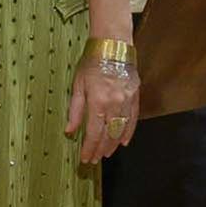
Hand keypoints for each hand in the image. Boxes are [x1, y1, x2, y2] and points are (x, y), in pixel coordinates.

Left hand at [65, 45, 139, 163]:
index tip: (84, 158)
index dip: (89, 148)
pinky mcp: (136, 98)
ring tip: (105, 154)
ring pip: (121, 130)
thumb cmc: (91, 63)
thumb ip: (75, 110)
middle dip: (100, 149)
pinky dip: (128, 132)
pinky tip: (123, 142)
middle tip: (93, 160)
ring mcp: (127, 102)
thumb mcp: (78, 85)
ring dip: (113, 144)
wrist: (113, 46)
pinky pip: (133, 120)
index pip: (94, 133)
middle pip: (108, 135)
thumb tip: (70, 131)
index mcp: (98, 102)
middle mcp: (115, 105)